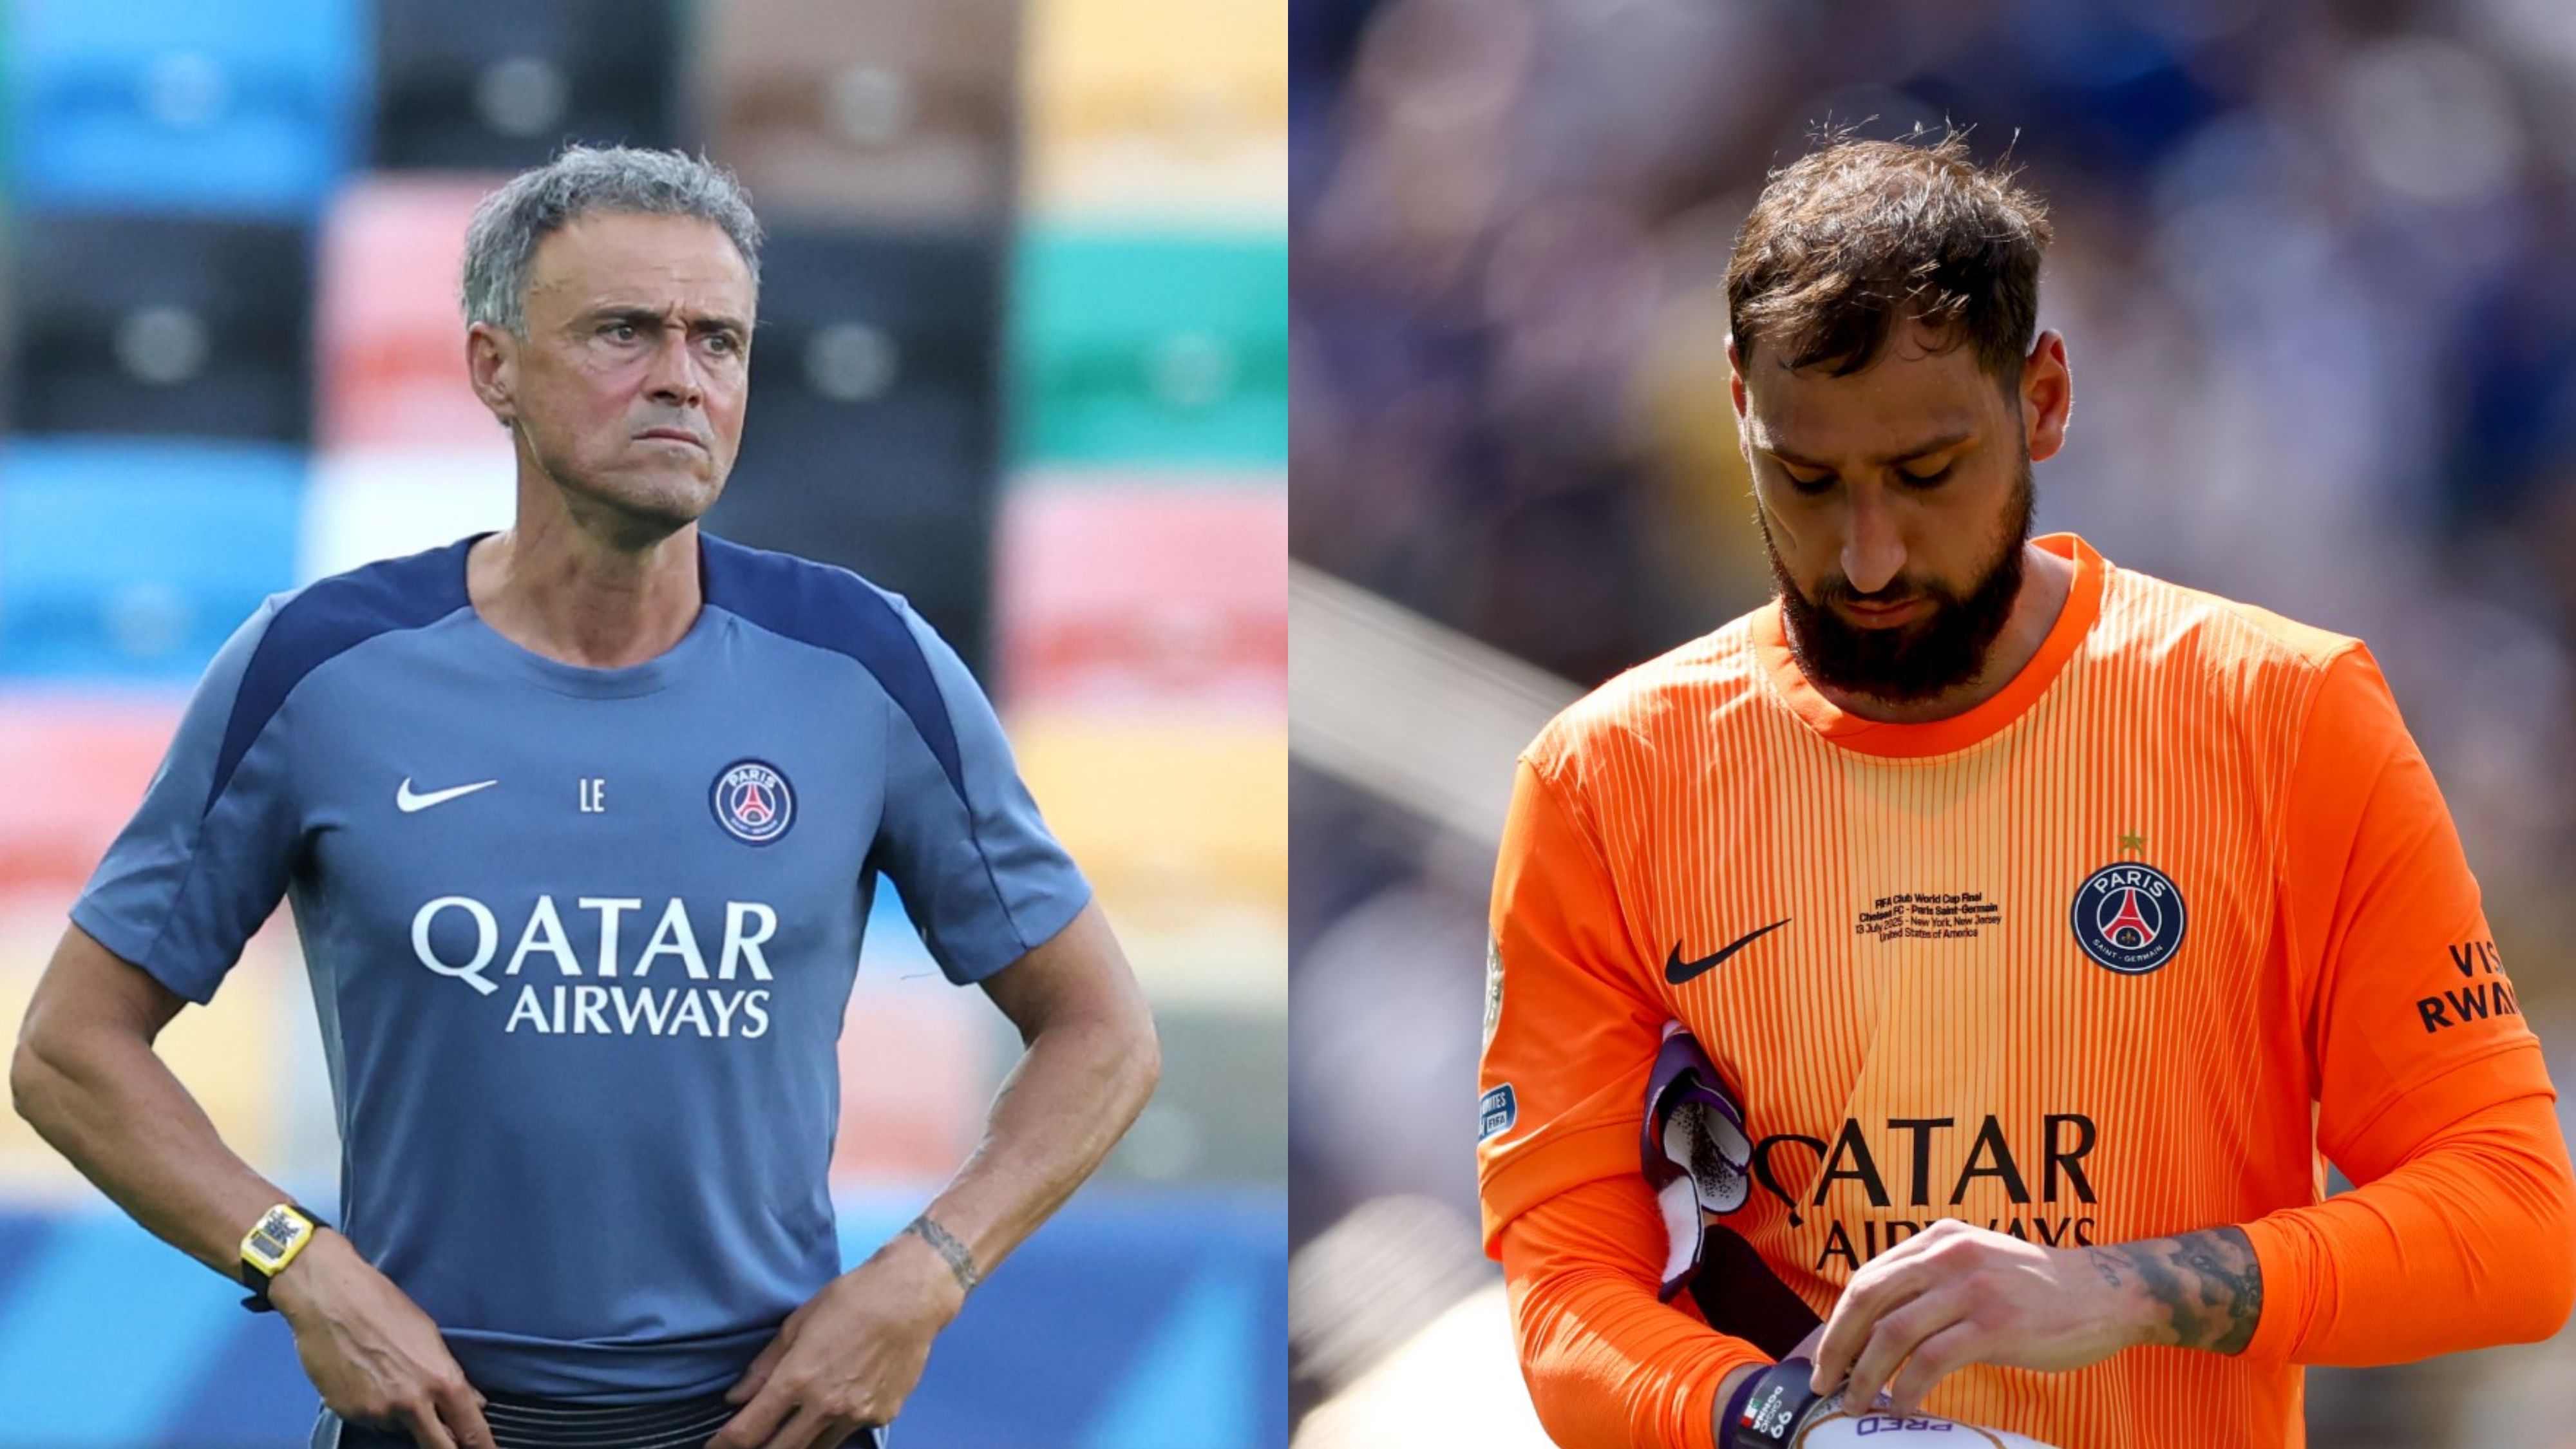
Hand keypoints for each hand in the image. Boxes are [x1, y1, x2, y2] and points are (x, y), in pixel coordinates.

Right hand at [270, 1231, 493, 1448]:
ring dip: (406, 1419)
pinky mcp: (349, 1414)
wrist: (330, 1299)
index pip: (471, 1430)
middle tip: (452, 1443)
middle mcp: (412, 1404)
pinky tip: (369, 1380)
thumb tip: (475, 1403)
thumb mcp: (430, 1337)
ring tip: (392, 1379)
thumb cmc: (384, 1308)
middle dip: (448, 1448)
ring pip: (402, 1430)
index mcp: (441, 1381)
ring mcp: (378, 1413)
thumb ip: (452, 1377)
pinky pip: (373, 1421)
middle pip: (440, 1447)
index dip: (484, 1448)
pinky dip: (377, 1410)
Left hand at [712, 1232, 966, 1448]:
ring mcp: (856, 1416)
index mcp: (797, 1380)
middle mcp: (825, 1406)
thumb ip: (764, 1366)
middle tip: (753, 1440)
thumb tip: (736, 1398)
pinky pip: (847, 1432)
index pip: (748, 1432)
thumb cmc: (853, 1298)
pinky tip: (837, 1402)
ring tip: (791, 1427)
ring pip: (815, 1448)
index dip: (724, 1444)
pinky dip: (833, 1426)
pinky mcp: (882, 1416)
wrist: (913, 1296)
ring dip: (797, 1442)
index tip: (713, 1447)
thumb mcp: (798, 1323)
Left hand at [1807, 1220, 2142, 1416]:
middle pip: (1868, 1300)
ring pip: (1893, 1333)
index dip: (1838, 1319)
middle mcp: (1948, 1256)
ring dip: (1866, 1374)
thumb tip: (1876, 1331)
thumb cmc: (2038, 1291)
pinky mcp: (1995, 1324)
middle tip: (1825, 1382)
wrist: (2108, 1294)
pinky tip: (1906, 1405)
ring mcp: (1972, 1288)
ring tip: (1858, 1401)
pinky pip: (1931, 1359)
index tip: (1825, 1355)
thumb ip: (1932, 1285)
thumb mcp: (1977, 1266)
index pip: (1868, 1278)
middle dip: (1837, 1345)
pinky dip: (1909, 1388)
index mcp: (1939, 1240)